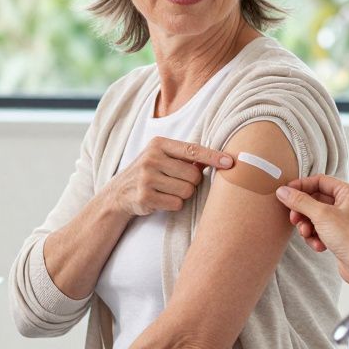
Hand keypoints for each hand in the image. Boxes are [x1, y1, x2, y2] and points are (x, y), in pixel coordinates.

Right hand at [104, 137, 233, 216]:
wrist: (118, 193)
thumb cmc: (149, 172)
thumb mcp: (162, 157)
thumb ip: (186, 156)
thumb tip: (221, 159)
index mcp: (158, 144)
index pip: (192, 150)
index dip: (213, 156)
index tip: (230, 162)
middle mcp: (151, 158)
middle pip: (193, 175)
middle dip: (192, 182)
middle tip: (177, 182)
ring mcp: (146, 178)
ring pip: (187, 191)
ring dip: (182, 195)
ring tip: (167, 191)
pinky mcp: (145, 197)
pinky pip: (176, 203)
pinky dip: (173, 204)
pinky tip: (161, 199)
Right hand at [275, 175, 348, 285]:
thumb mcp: (321, 215)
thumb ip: (300, 201)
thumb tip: (283, 191)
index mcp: (348, 193)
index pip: (319, 181)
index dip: (301, 186)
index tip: (286, 194)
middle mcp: (347, 204)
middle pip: (314, 200)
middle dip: (302, 211)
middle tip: (294, 219)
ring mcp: (343, 220)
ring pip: (314, 217)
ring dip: (307, 226)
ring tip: (307, 235)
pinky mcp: (338, 235)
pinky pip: (319, 230)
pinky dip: (315, 237)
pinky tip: (318, 245)